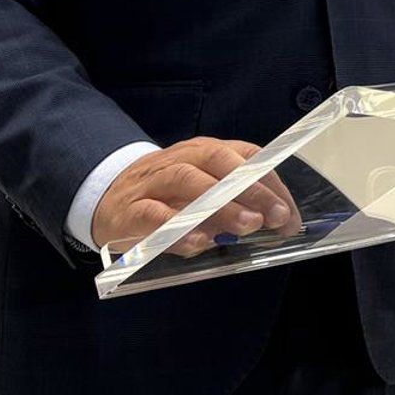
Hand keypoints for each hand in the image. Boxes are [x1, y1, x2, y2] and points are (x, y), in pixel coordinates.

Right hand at [91, 137, 302, 256]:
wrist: (106, 198)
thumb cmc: (166, 197)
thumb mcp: (203, 194)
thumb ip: (236, 205)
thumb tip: (278, 223)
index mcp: (205, 152)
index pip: (246, 157)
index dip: (271, 184)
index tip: (289, 216)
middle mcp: (182, 160)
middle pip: (220, 163)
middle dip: (251, 188)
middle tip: (274, 217)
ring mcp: (154, 182)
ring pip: (189, 182)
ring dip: (222, 204)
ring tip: (248, 226)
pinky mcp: (130, 210)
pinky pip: (154, 214)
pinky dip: (178, 227)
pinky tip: (200, 242)